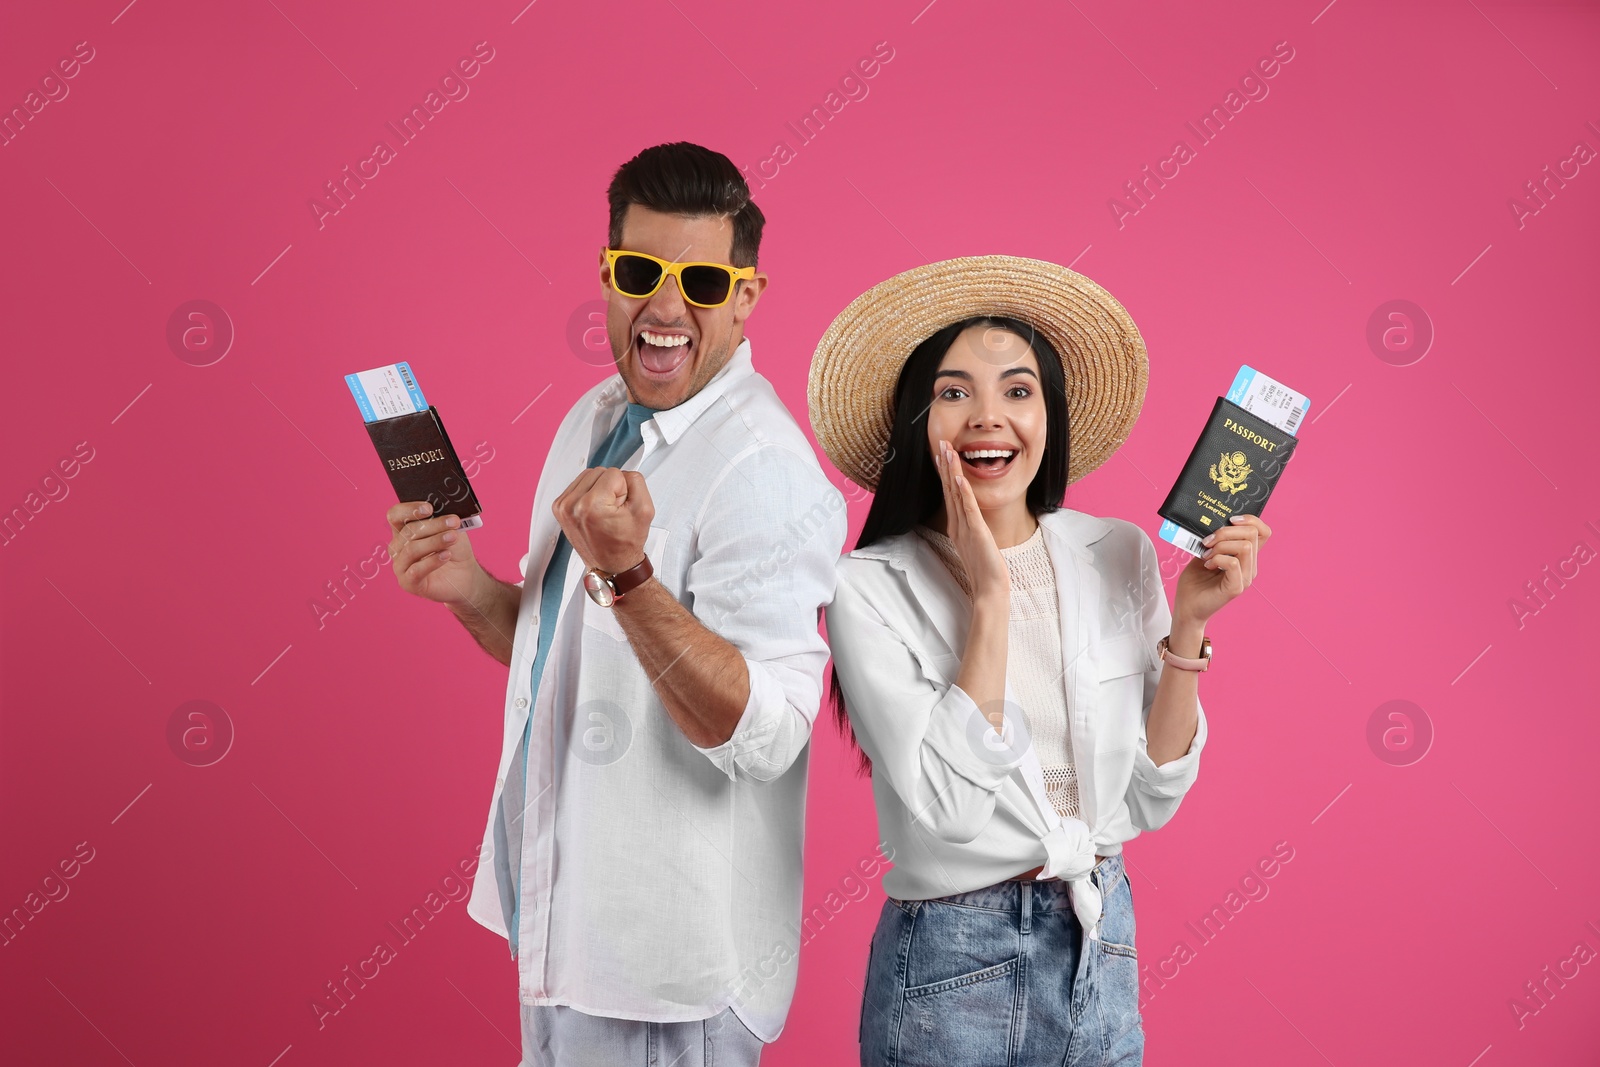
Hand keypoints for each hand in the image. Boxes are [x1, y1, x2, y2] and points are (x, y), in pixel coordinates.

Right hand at [387, 500, 482, 606]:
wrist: (465, 574)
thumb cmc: (455, 548)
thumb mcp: (451, 529)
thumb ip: (444, 518)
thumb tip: (444, 508)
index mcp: (403, 529)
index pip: (395, 515)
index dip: (409, 509)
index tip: (429, 508)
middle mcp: (397, 547)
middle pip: (408, 531)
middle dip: (433, 525)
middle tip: (453, 522)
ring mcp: (400, 566)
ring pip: (411, 549)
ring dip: (434, 541)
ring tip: (453, 537)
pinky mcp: (408, 583)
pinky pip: (416, 570)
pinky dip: (432, 561)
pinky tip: (446, 555)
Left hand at [552, 467, 652, 573]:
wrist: (610, 565)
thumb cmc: (625, 543)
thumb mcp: (644, 510)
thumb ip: (636, 481)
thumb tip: (622, 472)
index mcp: (591, 505)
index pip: (615, 473)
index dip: (624, 490)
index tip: (620, 509)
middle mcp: (572, 505)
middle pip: (600, 471)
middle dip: (611, 488)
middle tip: (613, 511)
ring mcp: (562, 506)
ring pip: (589, 475)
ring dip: (600, 489)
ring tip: (604, 511)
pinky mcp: (559, 507)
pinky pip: (579, 484)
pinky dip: (589, 493)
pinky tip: (594, 511)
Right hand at [933, 440, 1008, 603]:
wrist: (989, 588)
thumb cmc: (984, 568)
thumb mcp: (976, 543)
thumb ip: (971, 528)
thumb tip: (969, 517)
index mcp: (957, 525)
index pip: (950, 493)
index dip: (946, 473)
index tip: (943, 454)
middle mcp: (957, 524)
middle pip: (949, 489)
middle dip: (945, 465)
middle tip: (941, 444)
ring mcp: (965, 527)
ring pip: (956, 494)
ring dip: (951, 472)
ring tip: (947, 452)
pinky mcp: (975, 532)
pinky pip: (967, 509)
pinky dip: (963, 492)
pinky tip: (959, 478)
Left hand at [1174, 513, 1271, 624]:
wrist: (1186, 606)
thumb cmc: (1195, 580)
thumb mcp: (1205, 552)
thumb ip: (1214, 538)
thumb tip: (1213, 519)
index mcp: (1245, 556)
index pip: (1263, 532)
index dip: (1251, 520)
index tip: (1230, 520)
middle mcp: (1250, 566)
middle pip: (1252, 534)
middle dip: (1226, 531)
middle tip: (1208, 542)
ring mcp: (1245, 578)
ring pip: (1245, 546)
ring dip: (1221, 545)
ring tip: (1207, 555)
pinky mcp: (1236, 587)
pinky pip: (1233, 563)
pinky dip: (1217, 558)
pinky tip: (1207, 565)